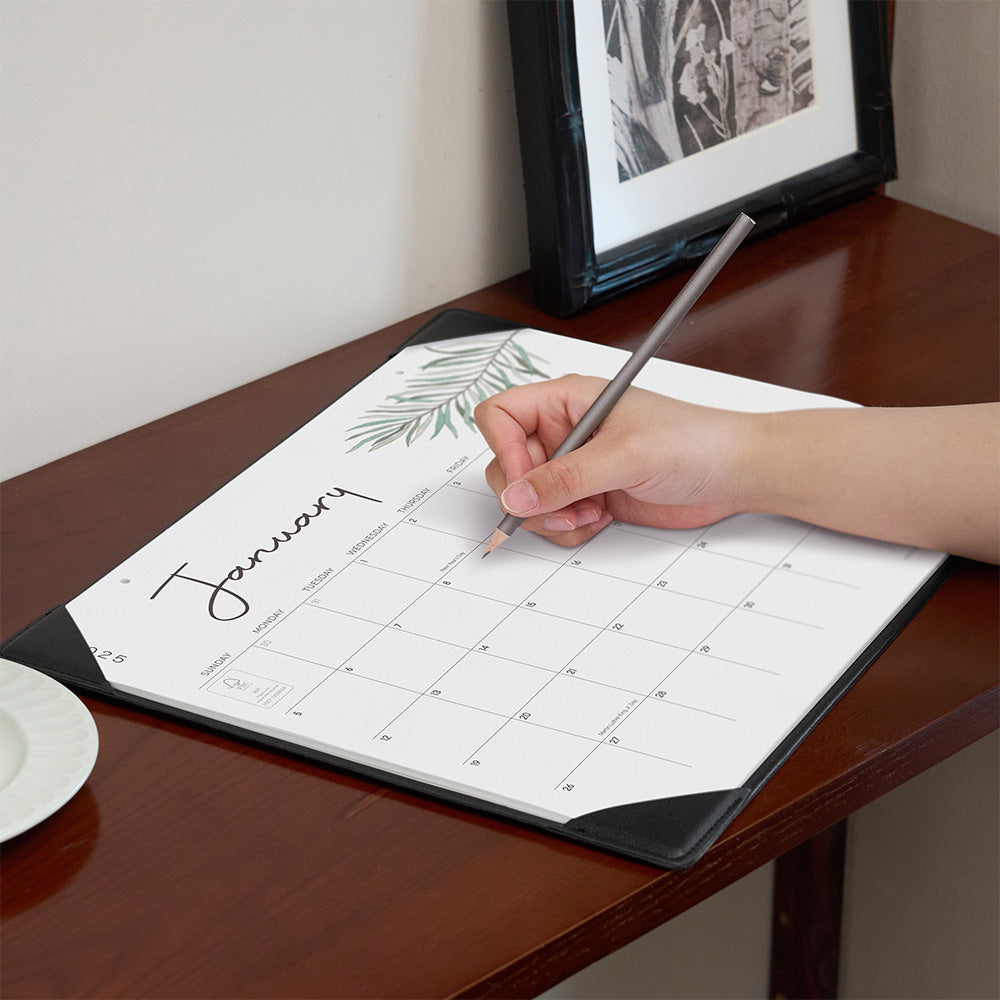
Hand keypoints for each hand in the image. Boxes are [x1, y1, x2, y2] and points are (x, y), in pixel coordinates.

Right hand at [473, 374, 750, 546]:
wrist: (733, 473)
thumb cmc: (694, 440)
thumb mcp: (625, 454)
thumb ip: (567, 476)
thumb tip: (518, 495)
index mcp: (567, 401)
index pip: (501, 416)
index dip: (504, 450)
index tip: (525, 481)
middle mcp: (565, 431)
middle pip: (507, 464)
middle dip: (529, 495)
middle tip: (563, 506)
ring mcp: (575, 465)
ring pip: (527, 498)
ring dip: (551, 516)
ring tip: (589, 512)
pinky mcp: (588, 494)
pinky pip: (553, 518)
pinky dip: (567, 528)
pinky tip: (599, 519)